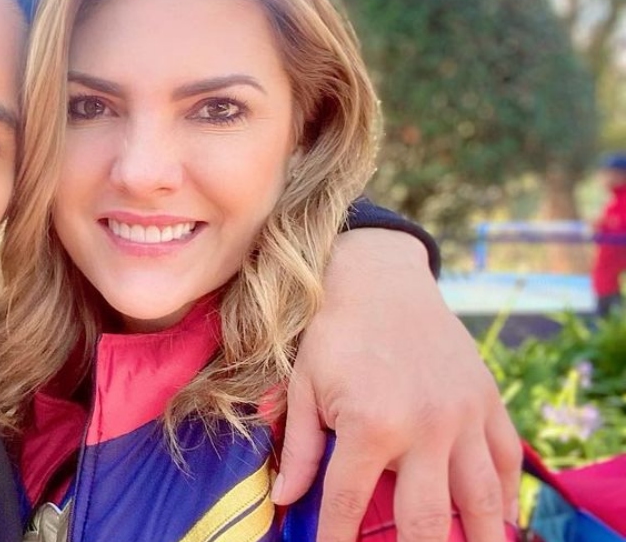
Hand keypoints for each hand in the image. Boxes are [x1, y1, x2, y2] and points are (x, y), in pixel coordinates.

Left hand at [272, 229, 519, 541]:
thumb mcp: (302, 385)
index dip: (337, 539)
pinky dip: (507, 492)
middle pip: (426, 519)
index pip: (349, 504)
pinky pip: (506, 459)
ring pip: (483, 499)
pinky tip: (498, 516)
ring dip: (480, 537)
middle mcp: (424, 427)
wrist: (380, 277)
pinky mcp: (487, 401)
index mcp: (370, 424)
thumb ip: (297, 447)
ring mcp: (463, 415)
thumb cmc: (333, 332)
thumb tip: (284, 499)